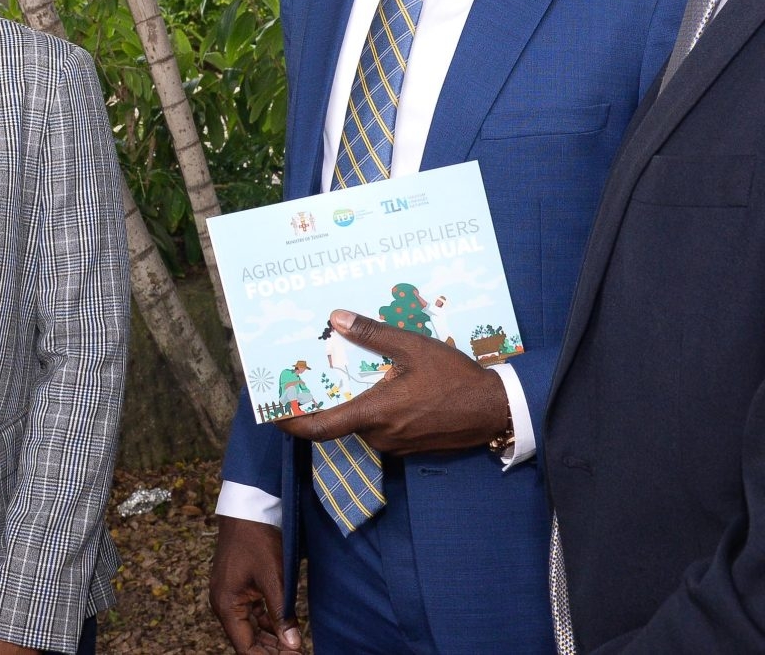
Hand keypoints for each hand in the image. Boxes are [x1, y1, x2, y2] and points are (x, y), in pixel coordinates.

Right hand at [210, 516, 300, 653]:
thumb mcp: (274, 577)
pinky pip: (252, 614)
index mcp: (227, 605)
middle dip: (273, 651)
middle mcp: (224, 605)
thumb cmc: (257, 540)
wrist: (246, 510)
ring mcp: (230, 596)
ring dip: (272, 639)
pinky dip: (268, 623)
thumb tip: (293, 644)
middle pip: (248, 641)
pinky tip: (286, 629)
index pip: (246, 648)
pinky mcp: (238, 589)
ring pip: (251, 629)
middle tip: (298, 654)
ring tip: (295, 647)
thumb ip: (283, 613)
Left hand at [273, 310, 509, 455]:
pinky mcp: (407, 446)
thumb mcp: (413, 347)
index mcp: (375, 413)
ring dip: (351, 402)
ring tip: (347, 371)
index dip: (291, 422)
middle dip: (325, 400)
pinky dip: (371, 409)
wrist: (492, 409)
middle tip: (312, 372)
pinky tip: (379, 385)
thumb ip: (374, 335)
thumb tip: (337, 318)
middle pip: (339, 421)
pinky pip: (378, 428)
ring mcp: (394, 444)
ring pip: (359, 423)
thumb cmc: (453, 378)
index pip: (320, 427)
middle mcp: (379, 434)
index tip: (272, 410)